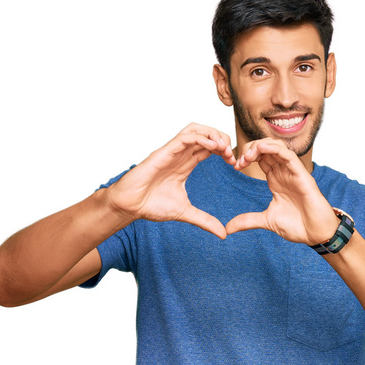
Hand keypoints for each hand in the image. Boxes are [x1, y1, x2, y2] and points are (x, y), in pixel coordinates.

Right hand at [104, 123, 235, 238]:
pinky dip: (201, 138)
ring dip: (212, 134)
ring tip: (224, 147)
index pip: (209, 148)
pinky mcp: (164, 152)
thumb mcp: (185, 213)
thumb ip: (205, 221)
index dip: (224, 151)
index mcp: (185, 164)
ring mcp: (172, 152)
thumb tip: (223, 234)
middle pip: (205, 134)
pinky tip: (213, 147)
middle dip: (222, 139)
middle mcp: (180, 155)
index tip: (234, 163)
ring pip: (195, 130)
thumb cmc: (151, 205)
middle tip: (232, 155)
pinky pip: (184, 137)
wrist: (130, 206)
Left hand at [226, 138, 339, 244]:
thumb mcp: (266, 221)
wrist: (316, 235)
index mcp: (276, 179)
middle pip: (266, 148)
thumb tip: (228, 228)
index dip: (246, 156)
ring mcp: (293, 172)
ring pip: (277, 147)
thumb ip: (248, 221)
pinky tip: (261, 149)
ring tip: (248, 155)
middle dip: (250, 149)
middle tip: (239, 160)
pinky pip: (289, 155)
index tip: (235, 166)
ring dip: (260, 146)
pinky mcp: (302, 175)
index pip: (260, 157)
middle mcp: (284, 172)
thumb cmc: (297, 226)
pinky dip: (275, 149)